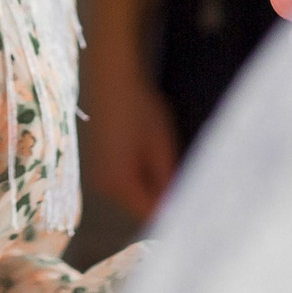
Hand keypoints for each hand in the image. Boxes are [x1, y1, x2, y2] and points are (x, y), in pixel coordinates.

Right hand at [82, 53, 177, 222]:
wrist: (110, 79)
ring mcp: (98, 175)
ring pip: (132, 193)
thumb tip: (177, 204)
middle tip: (183, 178)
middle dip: (161, 196)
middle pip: (140, 205)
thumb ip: (167, 179)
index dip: (172, 209)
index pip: (150, 213)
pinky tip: (147, 153)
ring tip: (166, 161)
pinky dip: (138, 174)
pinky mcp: (98, 164)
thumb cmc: (138, 108)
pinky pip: (123, 180)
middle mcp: (104, 186)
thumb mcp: (161, 145)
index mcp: (119, 184)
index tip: (193, 201)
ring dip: (150, 185)